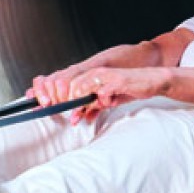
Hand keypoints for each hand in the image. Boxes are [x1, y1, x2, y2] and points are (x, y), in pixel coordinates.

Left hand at [29, 67, 168, 124]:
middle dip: (63, 103)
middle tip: (67, 117)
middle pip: (69, 86)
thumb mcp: (108, 100)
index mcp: (89, 77)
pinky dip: (101, 101)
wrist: (152, 81)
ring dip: (82, 104)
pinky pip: (102, 92)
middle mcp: (94, 74)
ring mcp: (105, 76)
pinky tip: (107, 104)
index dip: (51, 95)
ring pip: (82, 88)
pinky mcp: (117, 80)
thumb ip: (93, 106)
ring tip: (82, 116)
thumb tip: (80, 118)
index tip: (41, 107)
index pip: (64, 83)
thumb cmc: (129, 89)